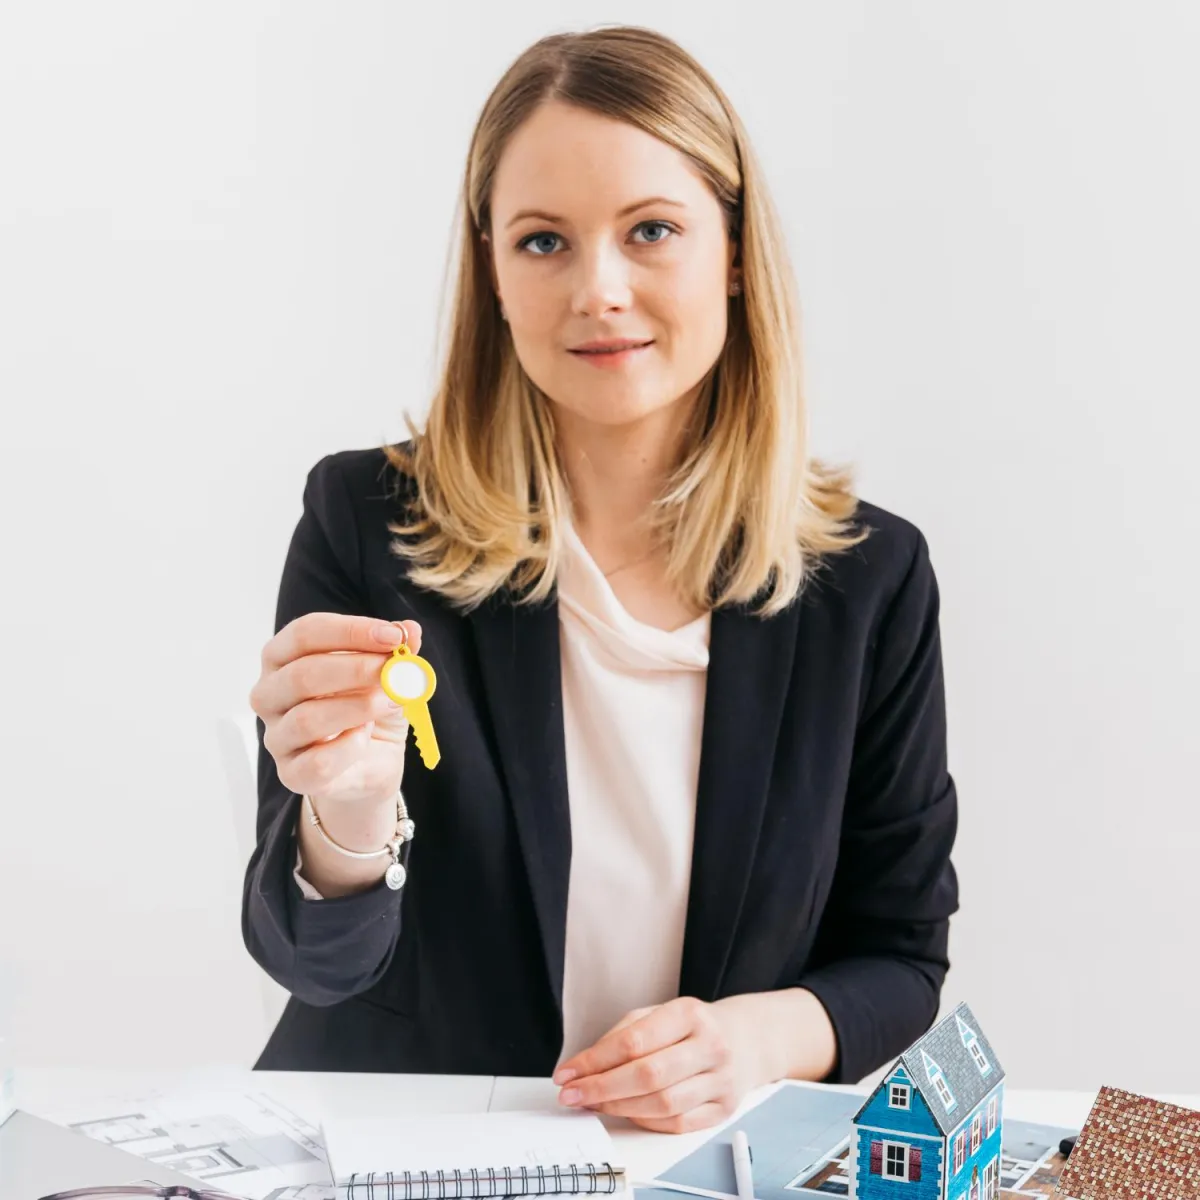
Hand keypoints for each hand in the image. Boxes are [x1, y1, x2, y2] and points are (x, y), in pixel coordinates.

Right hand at [250, 612, 422, 805]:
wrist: (371, 763)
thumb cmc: (368, 709)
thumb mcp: (386, 674)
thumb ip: (394, 651)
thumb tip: (410, 630)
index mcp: (282, 658)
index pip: (304, 634)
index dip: (350, 631)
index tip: (393, 636)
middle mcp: (269, 694)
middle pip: (302, 674)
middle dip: (356, 669)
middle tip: (395, 670)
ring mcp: (277, 737)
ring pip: (307, 719)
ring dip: (358, 707)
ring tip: (392, 701)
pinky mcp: (292, 773)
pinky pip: (318, 762)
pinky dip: (349, 747)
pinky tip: (366, 736)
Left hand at [551, 996, 774, 1133]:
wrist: (745, 1039)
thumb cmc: (692, 1027)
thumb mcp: (659, 1014)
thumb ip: (623, 1036)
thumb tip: (583, 1066)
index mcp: (689, 1014)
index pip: (634, 1041)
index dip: (594, 1061)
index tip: (567, 1073)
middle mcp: (710, 1046)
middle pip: (648, 1075)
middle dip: (602, 1089)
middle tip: (573, 1095)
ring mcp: (721, 1079)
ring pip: (662, 1104)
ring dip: (620, 1108)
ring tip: (595, 1104)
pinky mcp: (724, 1108)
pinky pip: (678, 1123)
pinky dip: (646, 1122)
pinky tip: (628, 1112)